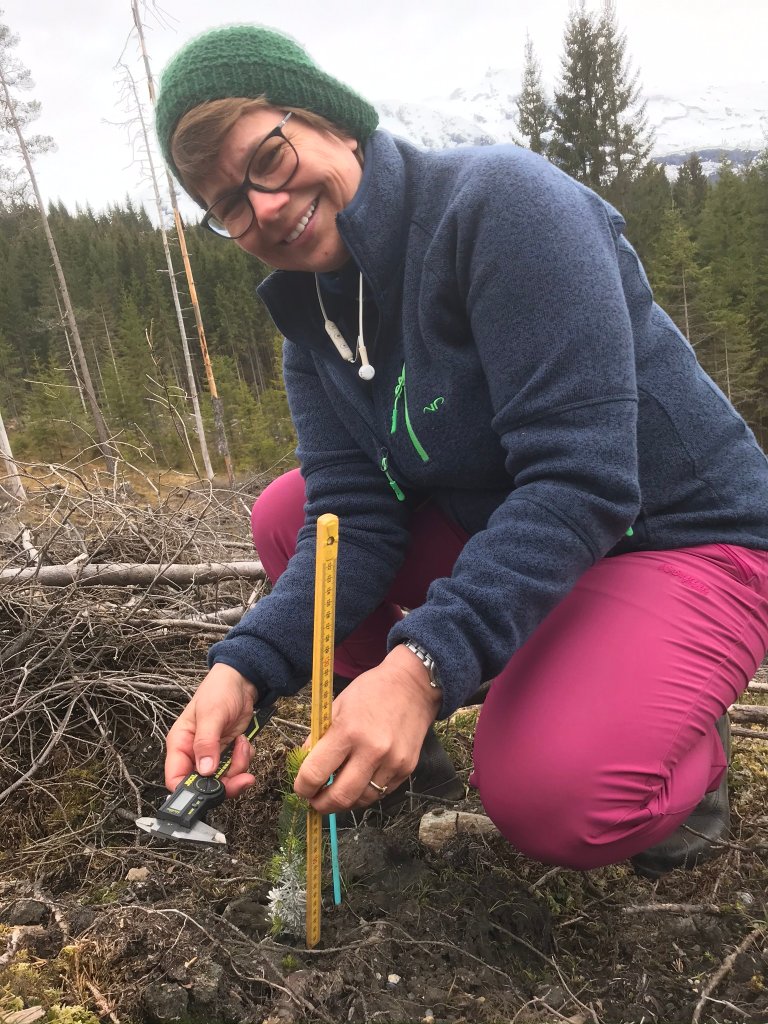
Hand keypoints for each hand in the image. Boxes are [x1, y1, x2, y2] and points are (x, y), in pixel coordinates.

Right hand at [165, 663, 259, 798]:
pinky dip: (244, 759)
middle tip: (242, 777)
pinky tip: (243, 741)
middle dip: (225, 783)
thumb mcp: (211, 714)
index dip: (190, 792)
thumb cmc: (219, 690)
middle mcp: (194, 754)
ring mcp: (212, 755)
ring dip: (238, 767)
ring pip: (223, 779)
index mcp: (180, 744)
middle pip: (203, 785)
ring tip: (241, 744)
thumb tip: (204, 770)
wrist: (242, 681)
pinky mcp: (227, 753)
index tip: (211, 793)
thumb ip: (206, 743)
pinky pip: (236, 769)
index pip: (176, 779)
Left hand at [294, 644, 441, 814]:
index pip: (316, 773)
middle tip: (315, 801)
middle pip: (340, 797)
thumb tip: (305, 766)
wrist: (413, 685)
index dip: (303, 787)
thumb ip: (319, 738)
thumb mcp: (337, 706)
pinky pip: (381, 793)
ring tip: (337, 791)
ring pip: (362, 800)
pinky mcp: (407, 769)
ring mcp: (392, 762)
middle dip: (321, 805)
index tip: (301, 788)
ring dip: (345, 801)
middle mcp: (372, 750)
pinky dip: (366, 792)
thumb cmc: (371, 691)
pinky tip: (359, 781)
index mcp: (348, 731)